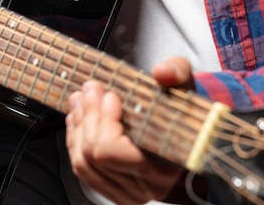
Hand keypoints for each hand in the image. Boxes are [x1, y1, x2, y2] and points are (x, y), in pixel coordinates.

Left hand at [65, 57, 194, 203]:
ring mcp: (127, 192)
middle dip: (88, 116)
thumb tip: (162, 72)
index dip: (105, 121)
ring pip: (83, 163)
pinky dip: (75, 140)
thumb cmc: (183, 112)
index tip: (110, 96)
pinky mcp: (113, 189)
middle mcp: (145, 186)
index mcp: (164, 166)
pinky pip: (83, 169)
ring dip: (78, 126)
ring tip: (80, 100)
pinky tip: (77, 118)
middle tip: (90, 89)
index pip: (115, 151)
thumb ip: (178, 72)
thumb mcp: (186, 85)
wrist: (187, 135)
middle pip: (95, 155)